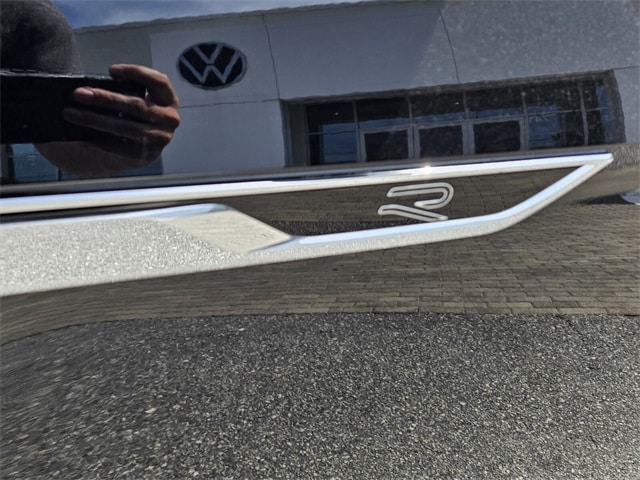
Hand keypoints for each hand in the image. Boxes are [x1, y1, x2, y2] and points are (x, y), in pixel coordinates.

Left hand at [62, 64, 180, 168]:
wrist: (143, 148)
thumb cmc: (137, 115)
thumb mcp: (141, 99)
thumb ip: (129, 90)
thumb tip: (90, 88)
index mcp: (168, 100)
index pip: (158, 81)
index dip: (136, 73)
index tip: (111, 70)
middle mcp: (169, 119)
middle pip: (136, 106)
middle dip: (104, 98)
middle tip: (78, 93)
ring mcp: (159, 139)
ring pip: (123, 127)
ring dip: (93, 120)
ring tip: (70, 113)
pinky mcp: (145, 155)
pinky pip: (118, 145)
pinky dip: (98, 139)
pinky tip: (81, 133)